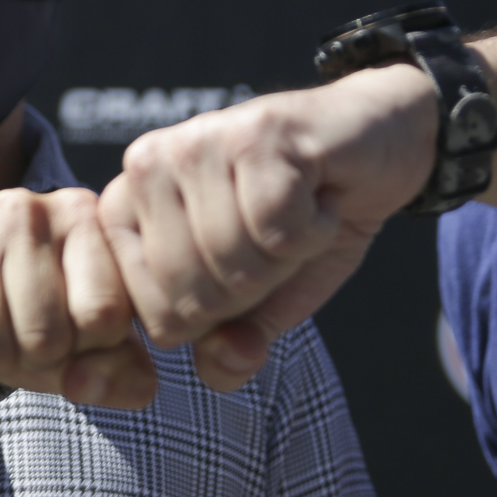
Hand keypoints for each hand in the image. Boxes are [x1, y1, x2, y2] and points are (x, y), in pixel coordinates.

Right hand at [0, 187, 155, 408]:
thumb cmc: (40, 316)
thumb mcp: (95, 344)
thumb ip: (121, 375)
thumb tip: (82, 386)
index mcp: (84, 216)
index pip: (104, 315)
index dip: (90, 348)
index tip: (77, 334)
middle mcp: (24, 210)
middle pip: (44, 337)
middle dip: (36, 362)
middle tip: (23, 340)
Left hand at [100, 64, 437, 391]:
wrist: (372, 146)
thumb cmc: (302, 221)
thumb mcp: (262, 302)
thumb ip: (229, 348)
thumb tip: (222, 365)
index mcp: (123, 213)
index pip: (157, 321)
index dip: (220, 319)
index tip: (243, 269)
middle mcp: (144, 168)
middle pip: (194, 297)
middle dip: (256, 288)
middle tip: (275, 239)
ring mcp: (194, 143)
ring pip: (235, 264)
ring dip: (289, 256)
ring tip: (295, 212)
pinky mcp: (253, 131)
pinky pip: (278, 231)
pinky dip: (317, 228)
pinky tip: (316, 194)